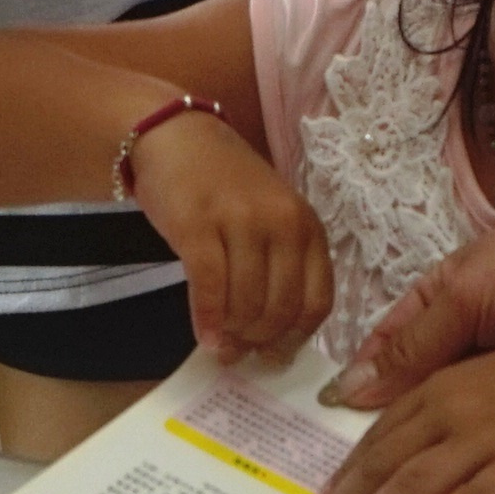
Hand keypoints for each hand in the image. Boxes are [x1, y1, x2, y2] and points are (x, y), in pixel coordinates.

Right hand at [128, 112, 330, 359]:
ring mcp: (240, 222)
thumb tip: (271, 341)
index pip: (317, 301)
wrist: (177, 138)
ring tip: (221, 342)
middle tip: (241, 351)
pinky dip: (207, 321)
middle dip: (260, 340)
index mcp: (307, 226)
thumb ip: (278, 269)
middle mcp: (281, 223)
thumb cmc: (226, 186)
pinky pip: (210, 289)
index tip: (275, 355)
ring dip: (232, 334)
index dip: (296, 338)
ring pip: (246, 304)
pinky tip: (204, 337)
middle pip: (281, 309)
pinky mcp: (199, 226)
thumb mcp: (270, 220)